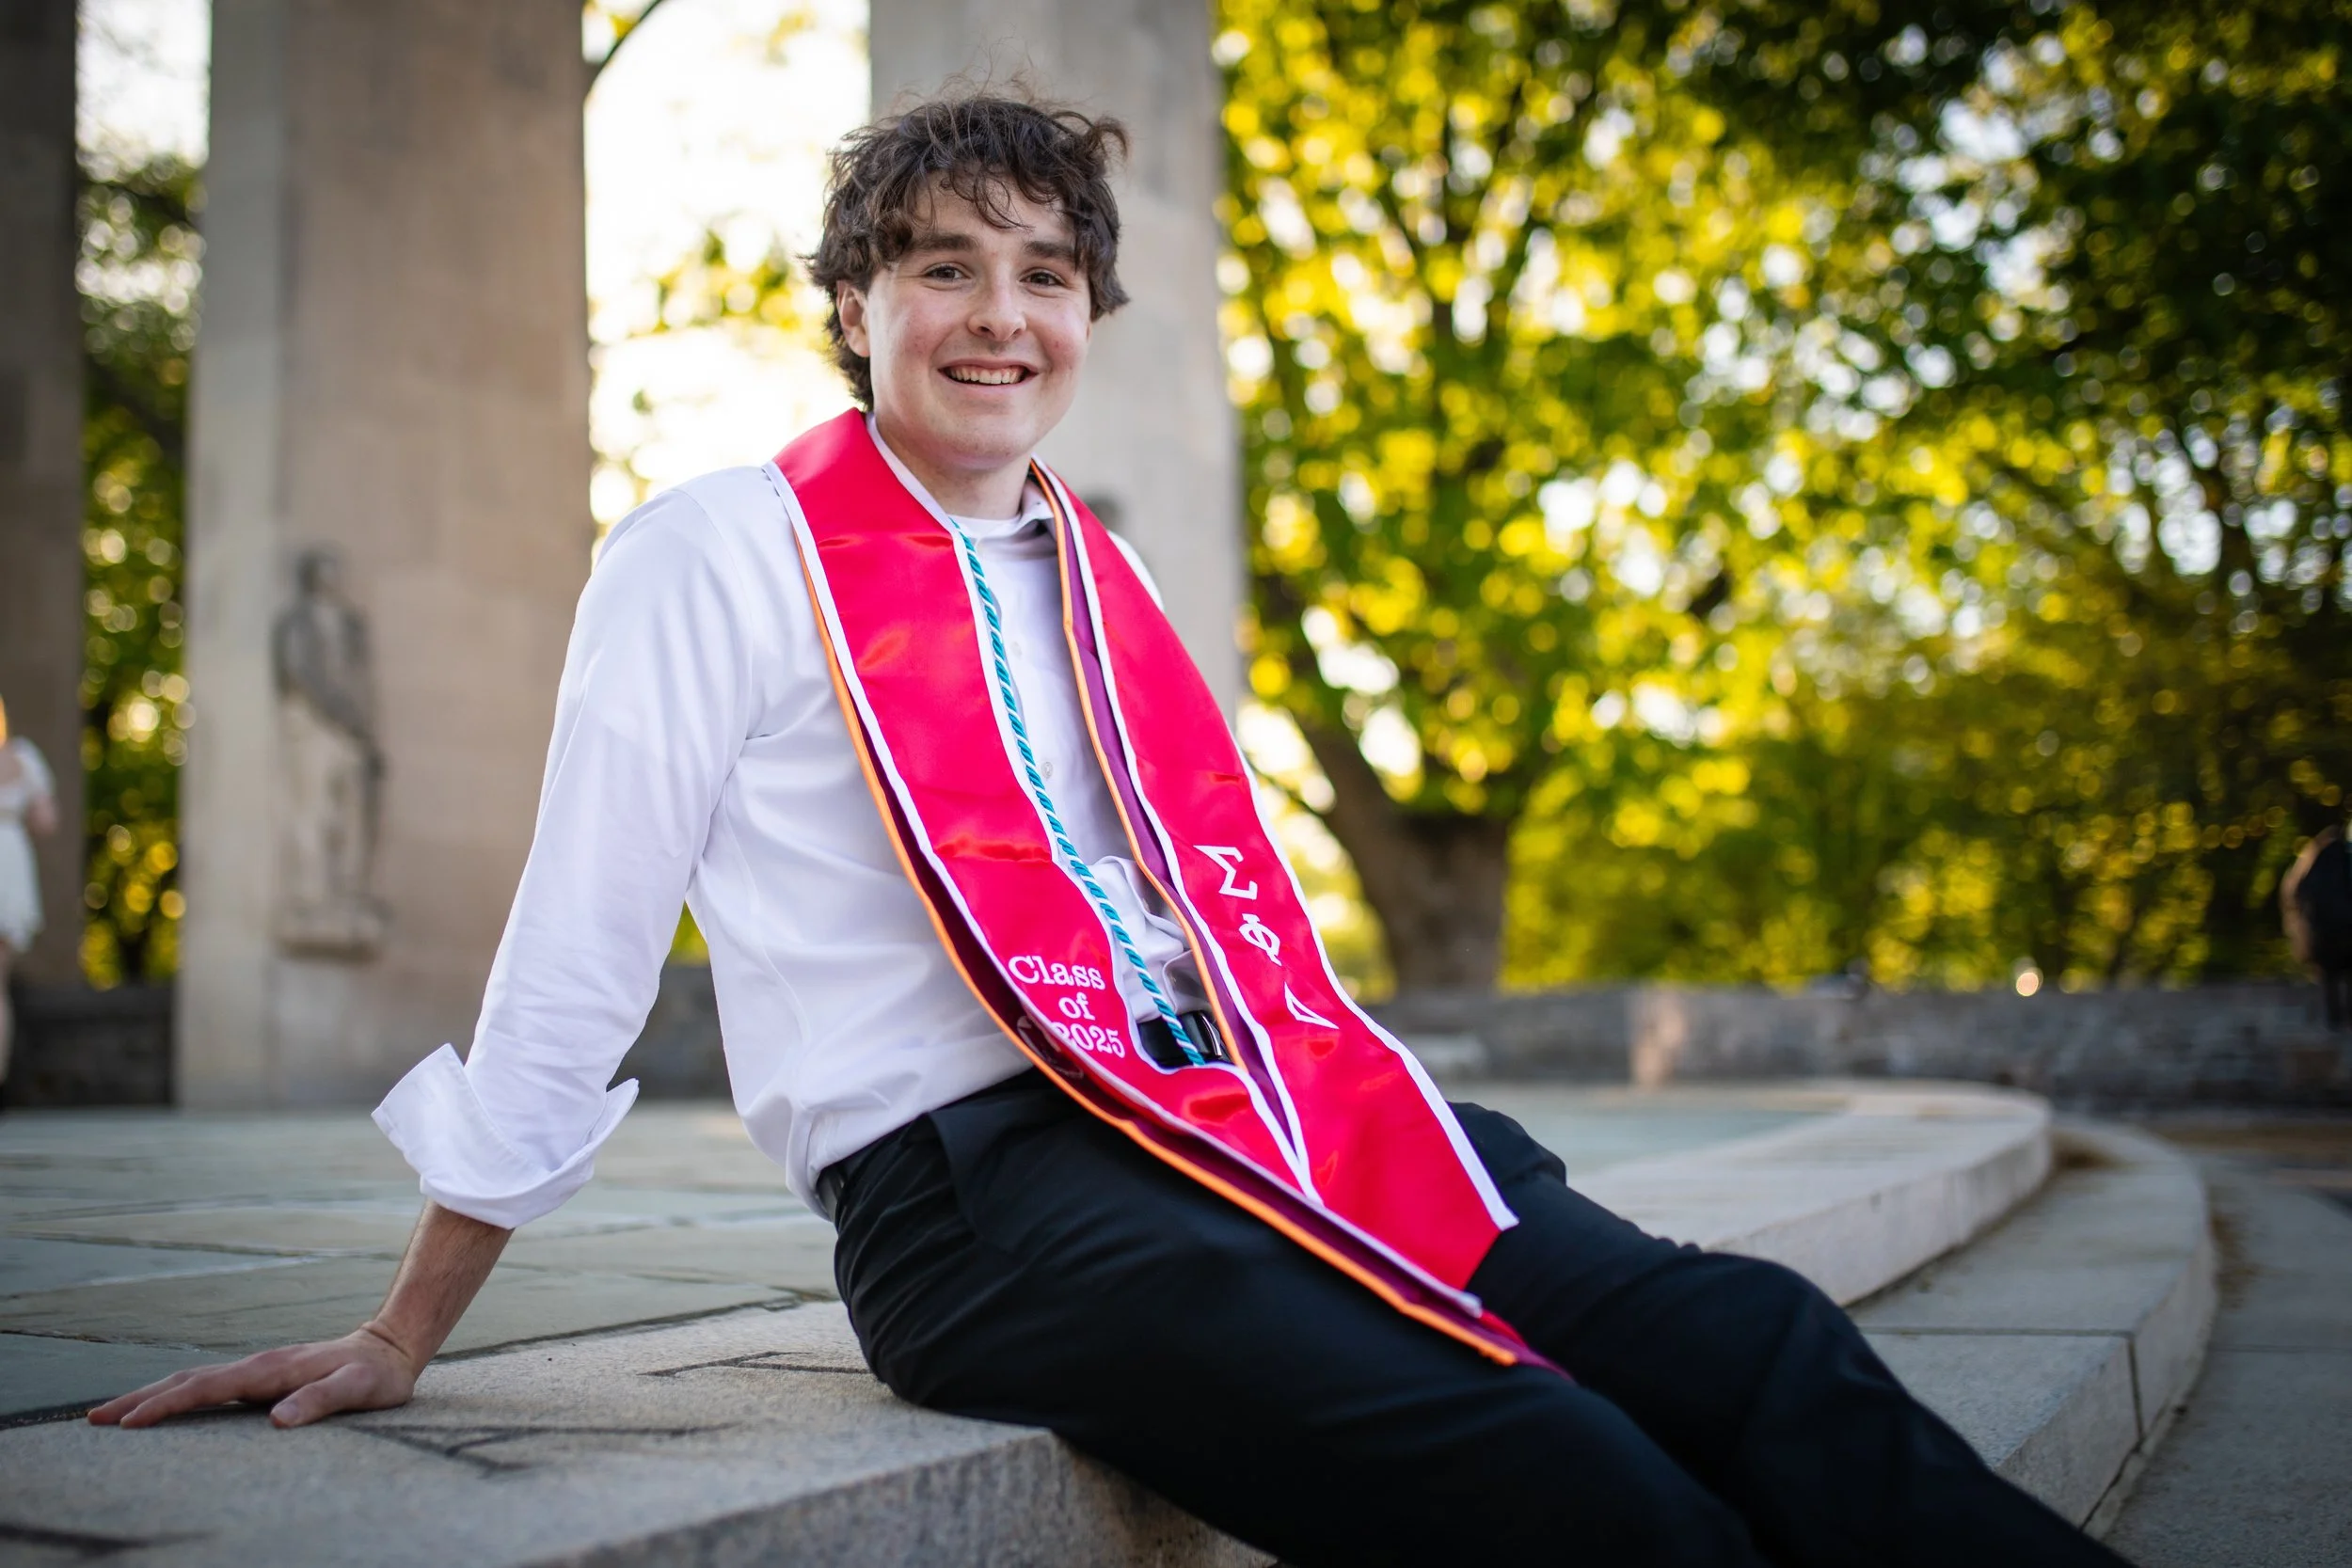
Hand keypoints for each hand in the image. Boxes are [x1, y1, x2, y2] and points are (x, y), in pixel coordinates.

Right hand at [87, 1323, 419, 1429]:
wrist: (389, 1346)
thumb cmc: (376, 1375)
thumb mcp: (358, 1389)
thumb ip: (321, 1401)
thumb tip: (276, 1419)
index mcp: (270, 1370)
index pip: (207, 1388)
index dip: (167, 1406)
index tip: (130, 1424)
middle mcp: (256, 1366)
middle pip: (187, 1381)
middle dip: (140, 1400)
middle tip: (95, 1421)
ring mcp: (256, 1370)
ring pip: (193, 1381)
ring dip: (152, 1396)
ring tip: (113, 1416)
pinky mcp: (260, 1377)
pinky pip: (208, 1386)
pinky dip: (177, 1396)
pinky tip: (163, 1409)